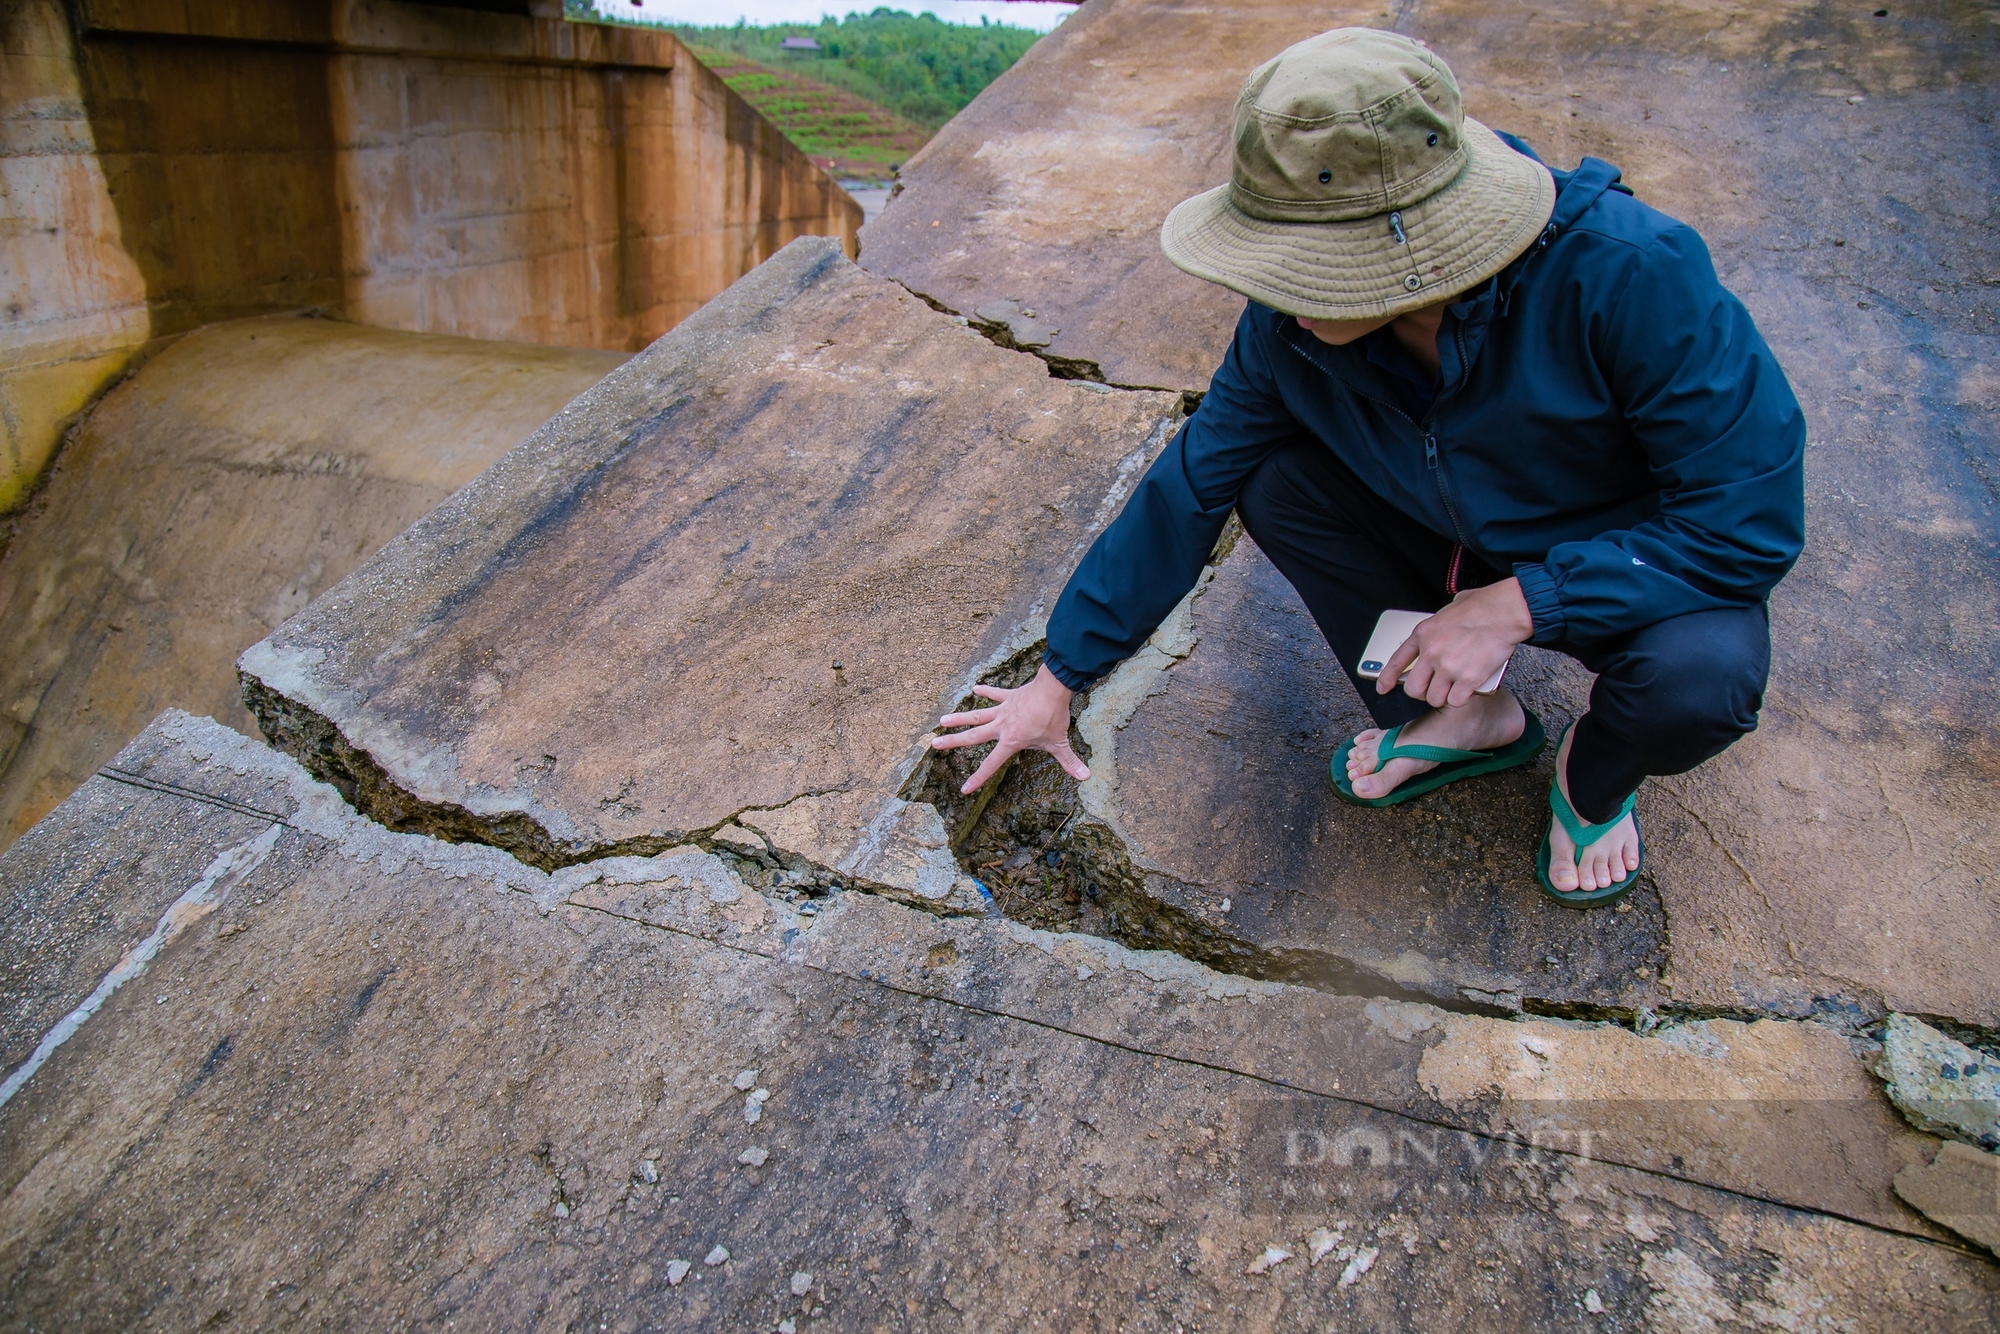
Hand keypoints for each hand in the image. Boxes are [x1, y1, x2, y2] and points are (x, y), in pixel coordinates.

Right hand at [931, 663, 1087, 794]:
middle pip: (973, 736)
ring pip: (977, 715)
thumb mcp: (1059, 743)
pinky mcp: (1009, 696)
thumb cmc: (1053, 717)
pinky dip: (986, 690)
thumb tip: (1086, 777)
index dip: (978, 778)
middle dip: (953, 742)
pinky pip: (995, 693)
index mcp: (1010, 741)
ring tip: (942, 720)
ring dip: (960, 717)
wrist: (1052, 689)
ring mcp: (1003, 710)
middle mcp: (1001, 726)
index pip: (991, 764)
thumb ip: (1070, 761)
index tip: (964, 789)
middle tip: (934, 744)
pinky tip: (975, 688)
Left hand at [1379, 578, 1534, 708]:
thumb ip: (1441, 623)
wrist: (1505, 612)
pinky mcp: (1467, 679)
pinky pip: (1456, 701)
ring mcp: (1448, 668)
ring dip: (1444, 697)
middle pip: (1414, 689)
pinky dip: (1461, 699)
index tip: (1383, 688)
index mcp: (1423, 633)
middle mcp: (1431, 653)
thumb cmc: (1484, 605)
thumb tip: (1445, 626)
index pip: (1396, 661)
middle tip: (1434, 688)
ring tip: (1454, 689)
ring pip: (1435, 699)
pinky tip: (1467, 691)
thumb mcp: (1451, 608)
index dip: (1387, 678)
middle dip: (1423, 692)